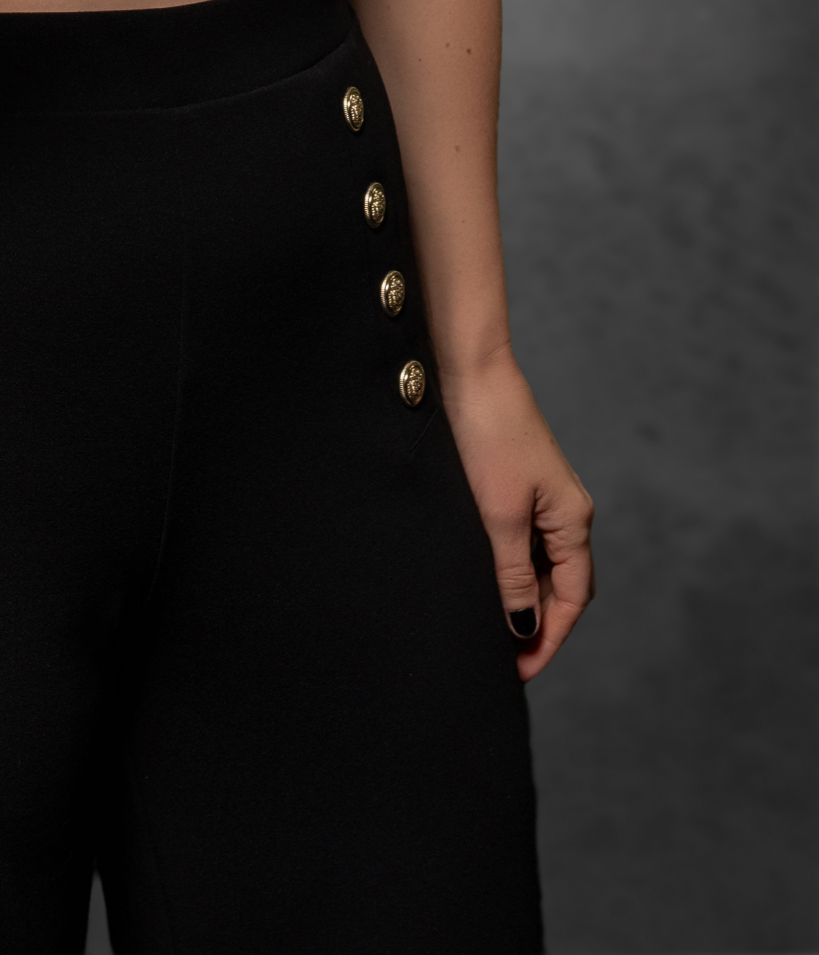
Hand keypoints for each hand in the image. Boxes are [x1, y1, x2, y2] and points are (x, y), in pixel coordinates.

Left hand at [442, 348, 593, 680]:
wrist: (467, 370)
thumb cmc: (487, 436)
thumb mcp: (499, 515)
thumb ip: (511, 574)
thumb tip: (523, 627)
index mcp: (573, 519)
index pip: (572, 598)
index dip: (550, 638)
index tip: (519, 670)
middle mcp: (565, 510)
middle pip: (560, 585)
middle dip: (535, 624)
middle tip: (500, 659)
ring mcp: (542, 496)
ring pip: (537, 564)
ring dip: (518, 597)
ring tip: (486, 628)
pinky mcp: (516, 483)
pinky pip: (520, 540)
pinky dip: (505, 567)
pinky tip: (479, 580)